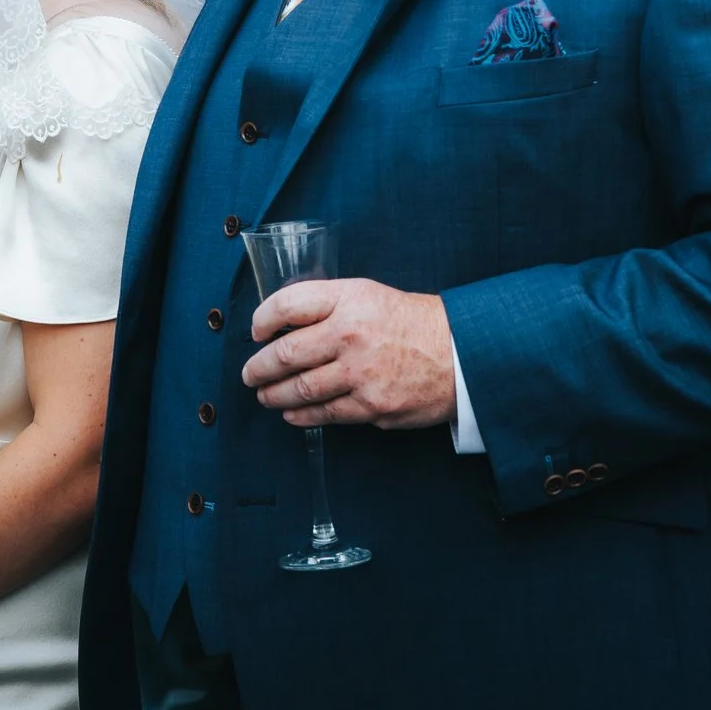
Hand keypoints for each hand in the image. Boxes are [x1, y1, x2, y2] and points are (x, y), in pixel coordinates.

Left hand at [241, 278, 455, 429]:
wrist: (461, 353)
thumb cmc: (411, 322)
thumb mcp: (368, 295)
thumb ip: (327, 305)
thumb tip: (281, 325)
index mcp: (349, 299)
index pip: (288, 305)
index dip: (263, 319)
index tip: (255, 332)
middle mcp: (351, 334)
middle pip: (286, 353)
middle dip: (259, 368)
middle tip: (249, 374)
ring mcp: (361, 373)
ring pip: (300, 389)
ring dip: (274, 395)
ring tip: (265, 395)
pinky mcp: (372, 406)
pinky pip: (325, 413)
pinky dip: (301, 415)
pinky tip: (292, 413)